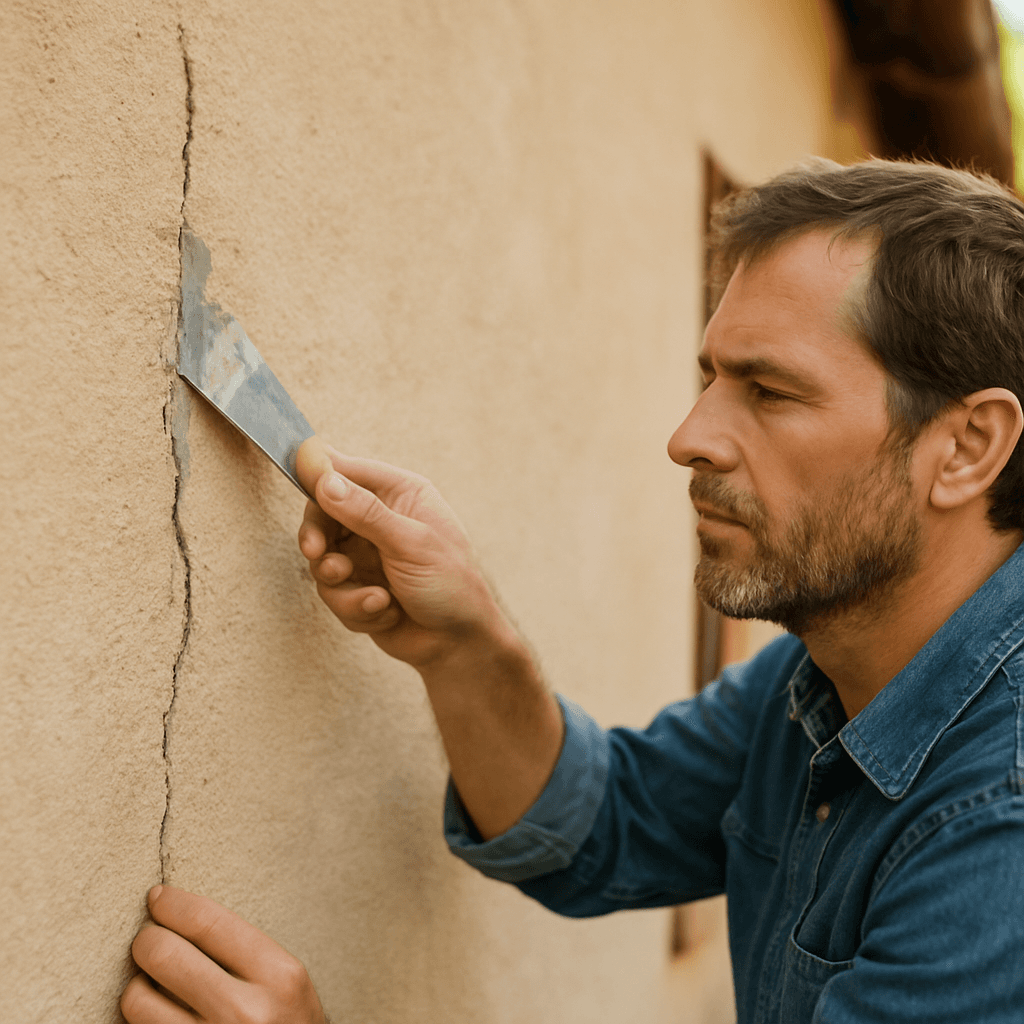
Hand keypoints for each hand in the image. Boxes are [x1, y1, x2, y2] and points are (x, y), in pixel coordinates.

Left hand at [120, 885, 326, 1023]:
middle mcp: (244, 1014)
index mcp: (278, 977)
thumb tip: (173, 915)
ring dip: (138, 986)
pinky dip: (142, 1019)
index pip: (207, 921)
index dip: (174, 904)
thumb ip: (240, 950)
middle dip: (147, 940)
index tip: (159, 897)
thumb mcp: (284, 982)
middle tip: (149, 940)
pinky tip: (159, 1015)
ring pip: (137, 999)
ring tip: (154, 987)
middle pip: (164, 954)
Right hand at [295, 437, 514, 668]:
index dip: (318, 475)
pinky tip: (388, 613)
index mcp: (400, 493)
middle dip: (317, 537)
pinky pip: (333, 593)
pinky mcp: (356, 587)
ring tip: (376, 600)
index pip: (346, 471)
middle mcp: (380, 519)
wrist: (458, 644)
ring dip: (343, 586)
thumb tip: (324, 480)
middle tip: (315, 552)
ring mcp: (366, 554)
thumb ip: (366, 512)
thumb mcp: (412, 543)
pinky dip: (357, 608)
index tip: (296, 477)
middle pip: (322, 513)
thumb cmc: (452, 585)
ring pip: (322, 559)